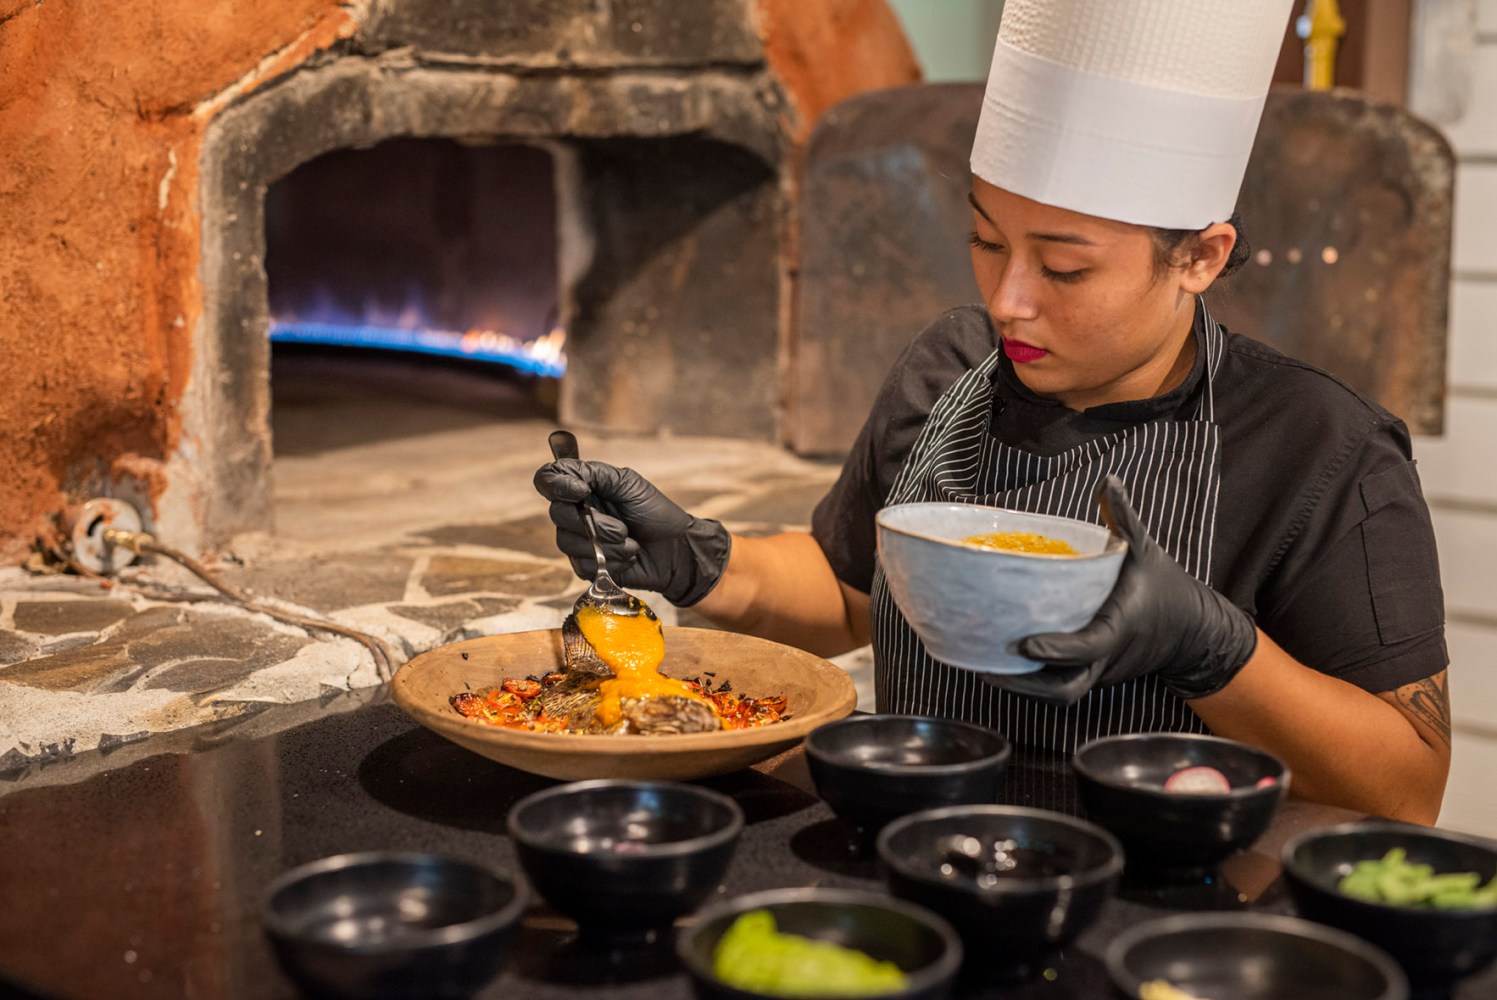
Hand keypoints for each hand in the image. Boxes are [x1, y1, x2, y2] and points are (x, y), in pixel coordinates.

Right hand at [533, 458, 730, 606]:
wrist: (675, 550)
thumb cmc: (656, 513)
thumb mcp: (629, 484)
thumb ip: (596, 474)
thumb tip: (570, 477)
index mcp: (583, 488)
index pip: (548, 479)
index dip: (556, 485)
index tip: (582, 491)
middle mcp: (576, 513)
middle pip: (557, 514)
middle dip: (593, 523)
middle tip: (623, 529)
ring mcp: (579, 540)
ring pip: (568, 543)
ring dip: (605, 545)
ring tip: (630, 544)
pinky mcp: (586, 565)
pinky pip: (581, 565)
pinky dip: (608, 562)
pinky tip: (627, 558)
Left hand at [982, 475, 1257, 705]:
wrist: (1193, 634)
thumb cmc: (1165, 588)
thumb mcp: (1146, 550)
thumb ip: (1124, 518)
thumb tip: (1108, 479)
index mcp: (1119, 628)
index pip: (1085, 647)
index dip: (1054, 650)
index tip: (1022, 645)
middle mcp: (1106, 658)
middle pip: (1064, 689)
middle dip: (1025, 686)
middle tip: (984, 665)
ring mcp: (1098, 672)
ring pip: (1057, 694)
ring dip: (1020, 687)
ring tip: (980, 666)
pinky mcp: (1091, 675)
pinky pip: (1059, 686)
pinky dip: (1030, 681)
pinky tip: (996, 664)